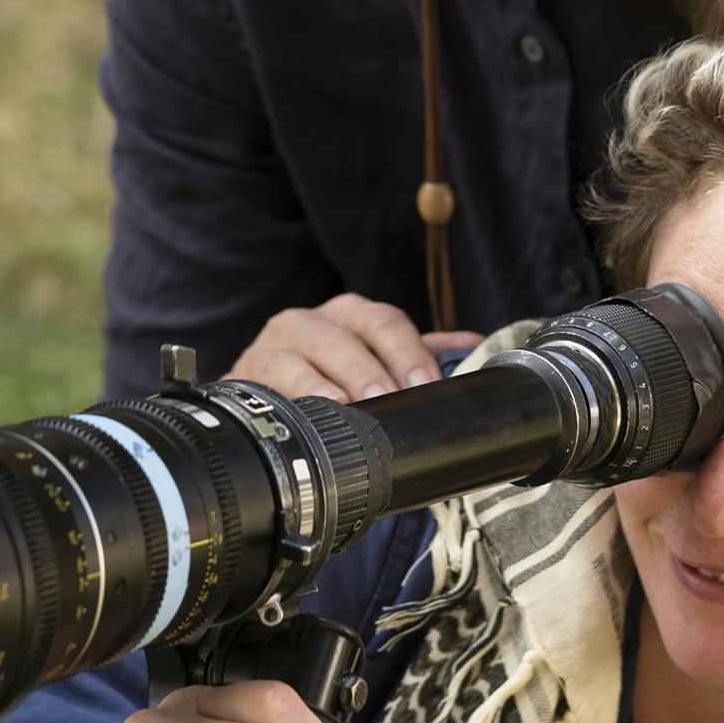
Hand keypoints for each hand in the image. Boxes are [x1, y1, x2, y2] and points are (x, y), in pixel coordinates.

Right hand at [226, 294, 481, 401]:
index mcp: (350, 314)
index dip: (409, 352)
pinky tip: (311, 408)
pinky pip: (271, 376)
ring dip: (332, 378)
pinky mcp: (248, 370)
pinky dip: (294, 390)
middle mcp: (313, 319)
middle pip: (347, 334)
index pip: (386, 322)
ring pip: (307, 350)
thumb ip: (418, 354)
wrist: (262, 404)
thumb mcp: (374, 364)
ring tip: (351, 404)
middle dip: (372, 368)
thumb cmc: (327, 382)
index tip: (427, 384)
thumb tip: (475, 347)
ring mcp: (275, 342)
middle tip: (389, 399)